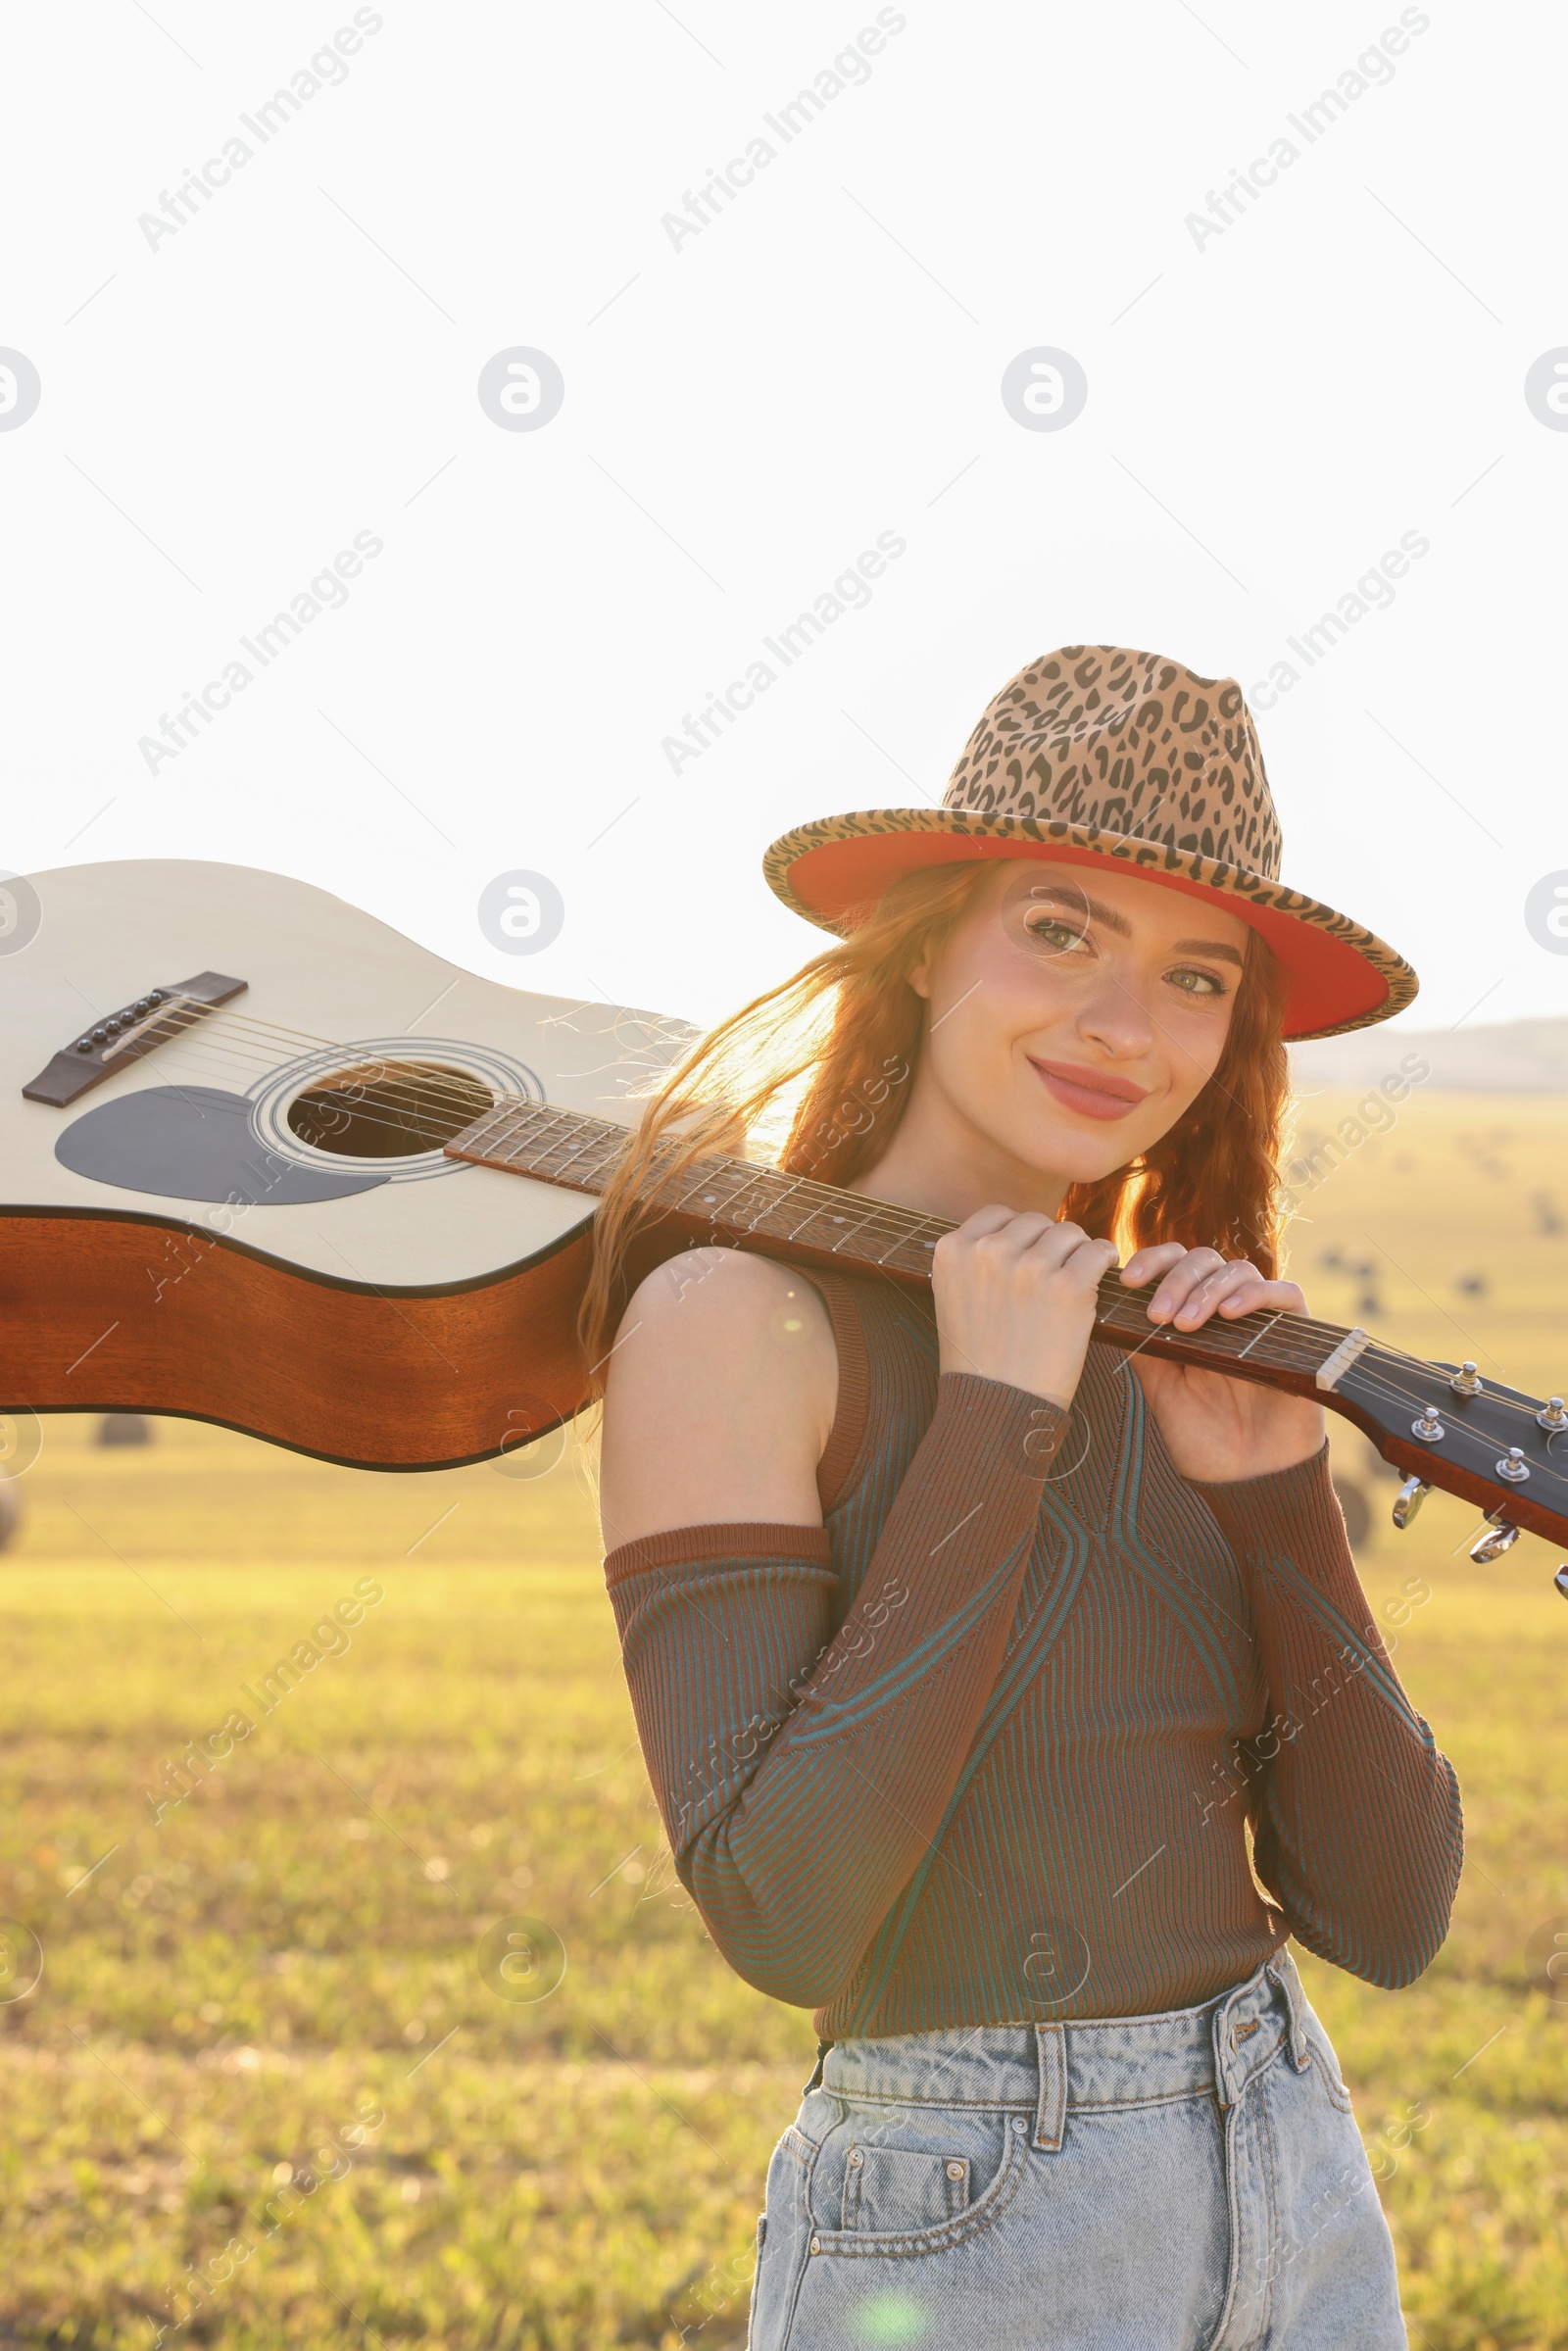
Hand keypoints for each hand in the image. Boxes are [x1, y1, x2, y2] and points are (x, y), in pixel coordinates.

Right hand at [934, 1208, 1120, 1406]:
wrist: (997, 1407)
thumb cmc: (979, 1361)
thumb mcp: (953, 1299)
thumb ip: (974, 1262)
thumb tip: (1014, 1234)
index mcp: (953, 1251)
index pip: (997, 1215)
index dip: (1019, 1233)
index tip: (1029, 1254)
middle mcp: (988, 1251)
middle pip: (1035, 1221)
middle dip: (1049, 1243)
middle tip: (1055, 1273)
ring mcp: (1029, 1268)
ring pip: (1068, 1232)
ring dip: (1077, 1251)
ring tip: (1078, 1276)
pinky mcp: (1068, 1288)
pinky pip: (1096, 1252)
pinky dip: (1103, 1259)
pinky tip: (1102, 1272)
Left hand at [1119, 1242, 1325, 1483]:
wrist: (1247, 1482)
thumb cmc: (1204, 1441)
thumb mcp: (1161, 1389)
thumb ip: (1143, 1347)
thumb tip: (1114, 1308)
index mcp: (1193, 1318)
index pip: (1175, 1265)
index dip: (1152, 1262)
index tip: (1128, 1281)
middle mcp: (1226, 1313)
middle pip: (1204, 1260)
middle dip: (1176, 1280)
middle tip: (1159, 1314)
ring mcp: (1262, 1322)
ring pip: (1239, 1270)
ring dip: (1207, 1289)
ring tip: (1188, 1323)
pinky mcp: (1297, 1335)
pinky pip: (1285, 1293)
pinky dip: (1255, 1294)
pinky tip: (1229, 1314)